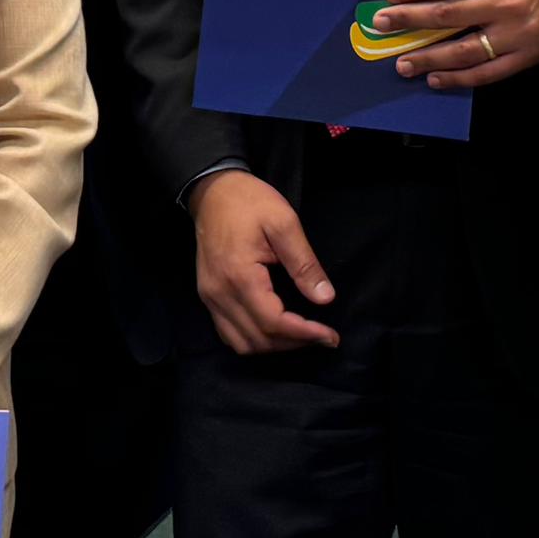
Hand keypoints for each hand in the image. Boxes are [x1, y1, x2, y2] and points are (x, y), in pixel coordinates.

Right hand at [191, 172, 339, 356]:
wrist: (213, 191)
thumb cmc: (249, 202)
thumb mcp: (284, 222)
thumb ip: (304, 263)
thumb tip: (325, 298)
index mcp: (240, 276)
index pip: (274, 323)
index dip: (305, 334)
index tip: (331, 336)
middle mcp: (220, 294)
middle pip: (258, 339)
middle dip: (294, 343)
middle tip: (323, 336)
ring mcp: (210, 298)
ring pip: (241, 343)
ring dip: (274, 346)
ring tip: (301, 335)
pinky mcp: (207, 296)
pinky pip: (228, 333)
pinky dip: (253, 339)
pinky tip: (274, 329)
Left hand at [371, 0, 538, 87]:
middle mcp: (505, 3)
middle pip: (446, 15)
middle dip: (409, 19)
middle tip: (383, 24)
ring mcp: (515, 34)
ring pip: (461, 50)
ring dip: (427, 57)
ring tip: (402, 63)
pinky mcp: (524, 57)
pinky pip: (485, 73)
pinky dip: (457, 78)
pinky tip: (434, 78)